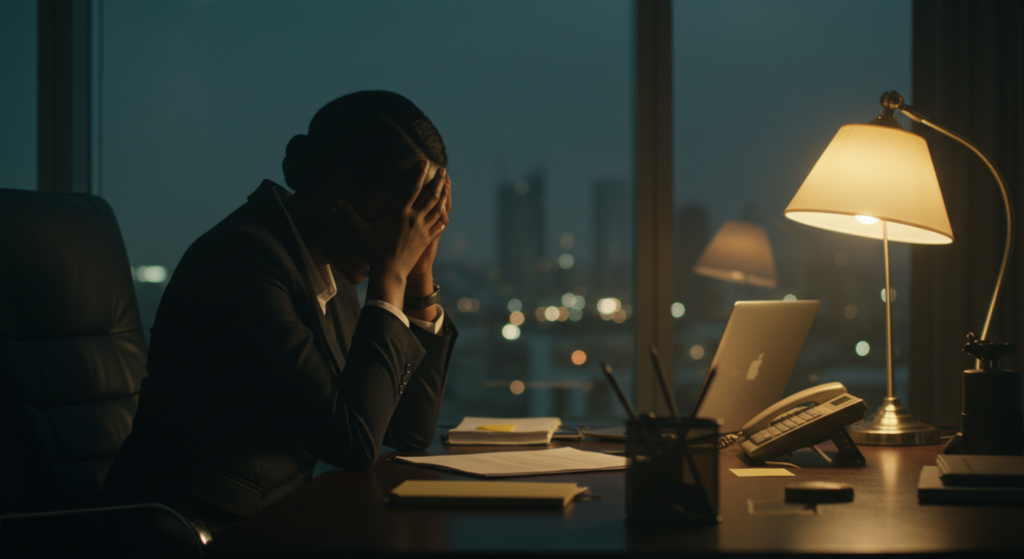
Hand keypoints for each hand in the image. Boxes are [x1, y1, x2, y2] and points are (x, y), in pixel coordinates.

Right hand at [338, 162, 446, 306]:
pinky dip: (442, 217)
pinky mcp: (427, 240)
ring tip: (447, 184)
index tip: (425, 162)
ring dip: (443, 195)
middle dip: (438, 181)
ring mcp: (422, 230)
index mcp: (399, 213)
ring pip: (437, 208)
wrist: (389, 273)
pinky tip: (444, 213)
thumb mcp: (360, 231)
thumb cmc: (373, 251)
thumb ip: (350, 214)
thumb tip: (336, 201)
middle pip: (431, 195)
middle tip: (443, 170)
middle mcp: (414, 219)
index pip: (412, 188)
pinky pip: (439, 225)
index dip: (419, 173)